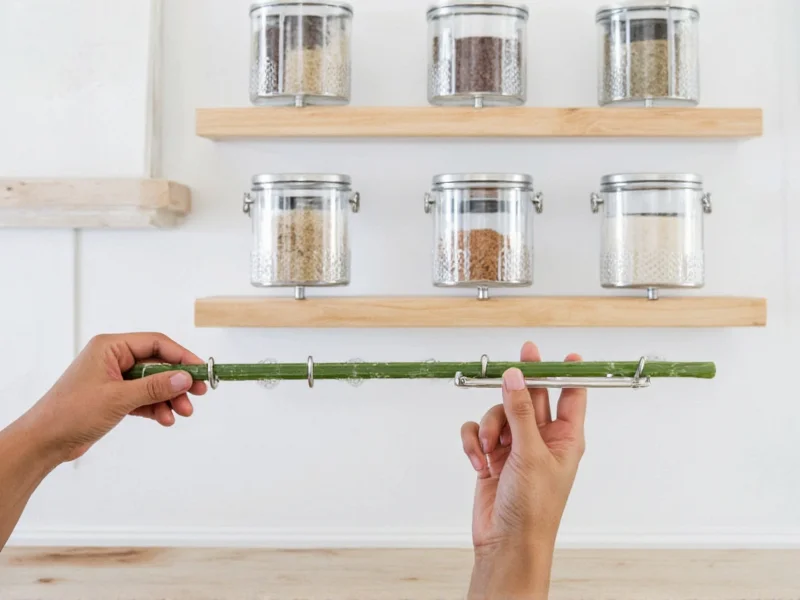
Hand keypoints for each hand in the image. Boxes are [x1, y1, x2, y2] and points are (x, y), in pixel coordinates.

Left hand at [24, 333, 206, 463]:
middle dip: (177, 382)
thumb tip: (185, 377)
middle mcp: (113, 359)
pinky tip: (166, 419)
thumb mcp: (119, 399)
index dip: (181, 356)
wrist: (44, 442)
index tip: (201, 370)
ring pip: (153, 383)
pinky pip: (143, 398)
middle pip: (157, 364)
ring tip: (182, 413)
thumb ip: (155, 387)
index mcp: (110, 347)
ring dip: (169, 398)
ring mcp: (113, 379)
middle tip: (198, 394)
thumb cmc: (71, 413)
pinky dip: (156, 408)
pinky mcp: (114, 398)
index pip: (155, 344)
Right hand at [461, 342, 586, 599]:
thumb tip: (516, 376)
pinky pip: (478, 432)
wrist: (506, 541)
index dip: (569, 374)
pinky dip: (474, 441)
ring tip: (490, 447)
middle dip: (523, 381)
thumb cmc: (534, 508)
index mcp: (566, 438)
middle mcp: (541, 439)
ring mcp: (515, 447)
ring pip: (498, 413)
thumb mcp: (530, 453)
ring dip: (489, 426)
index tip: (567, 354)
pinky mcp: (492, 457)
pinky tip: (478, 458)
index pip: (571, 396)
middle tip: (521, 357)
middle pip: (531, 396)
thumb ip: (519, 411)